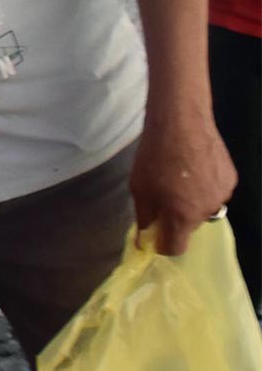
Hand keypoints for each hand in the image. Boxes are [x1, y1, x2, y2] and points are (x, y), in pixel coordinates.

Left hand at [130, 111, 236, 254]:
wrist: (181, 122)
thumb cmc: (154, 156)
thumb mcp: (139, 188)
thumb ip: (145, 216)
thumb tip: (146, 236)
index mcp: (183, 216)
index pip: (176, 248)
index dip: (162, 245)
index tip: (153, 236)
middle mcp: (207, 210)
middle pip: (189, 226)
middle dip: (175, 218)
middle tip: (162, 196)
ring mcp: (223, 194)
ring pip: (203, 208)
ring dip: (191, 201)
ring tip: (179, 177)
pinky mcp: (231, 178)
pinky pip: (214, 191)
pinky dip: (204, 187)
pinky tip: (194, 168)